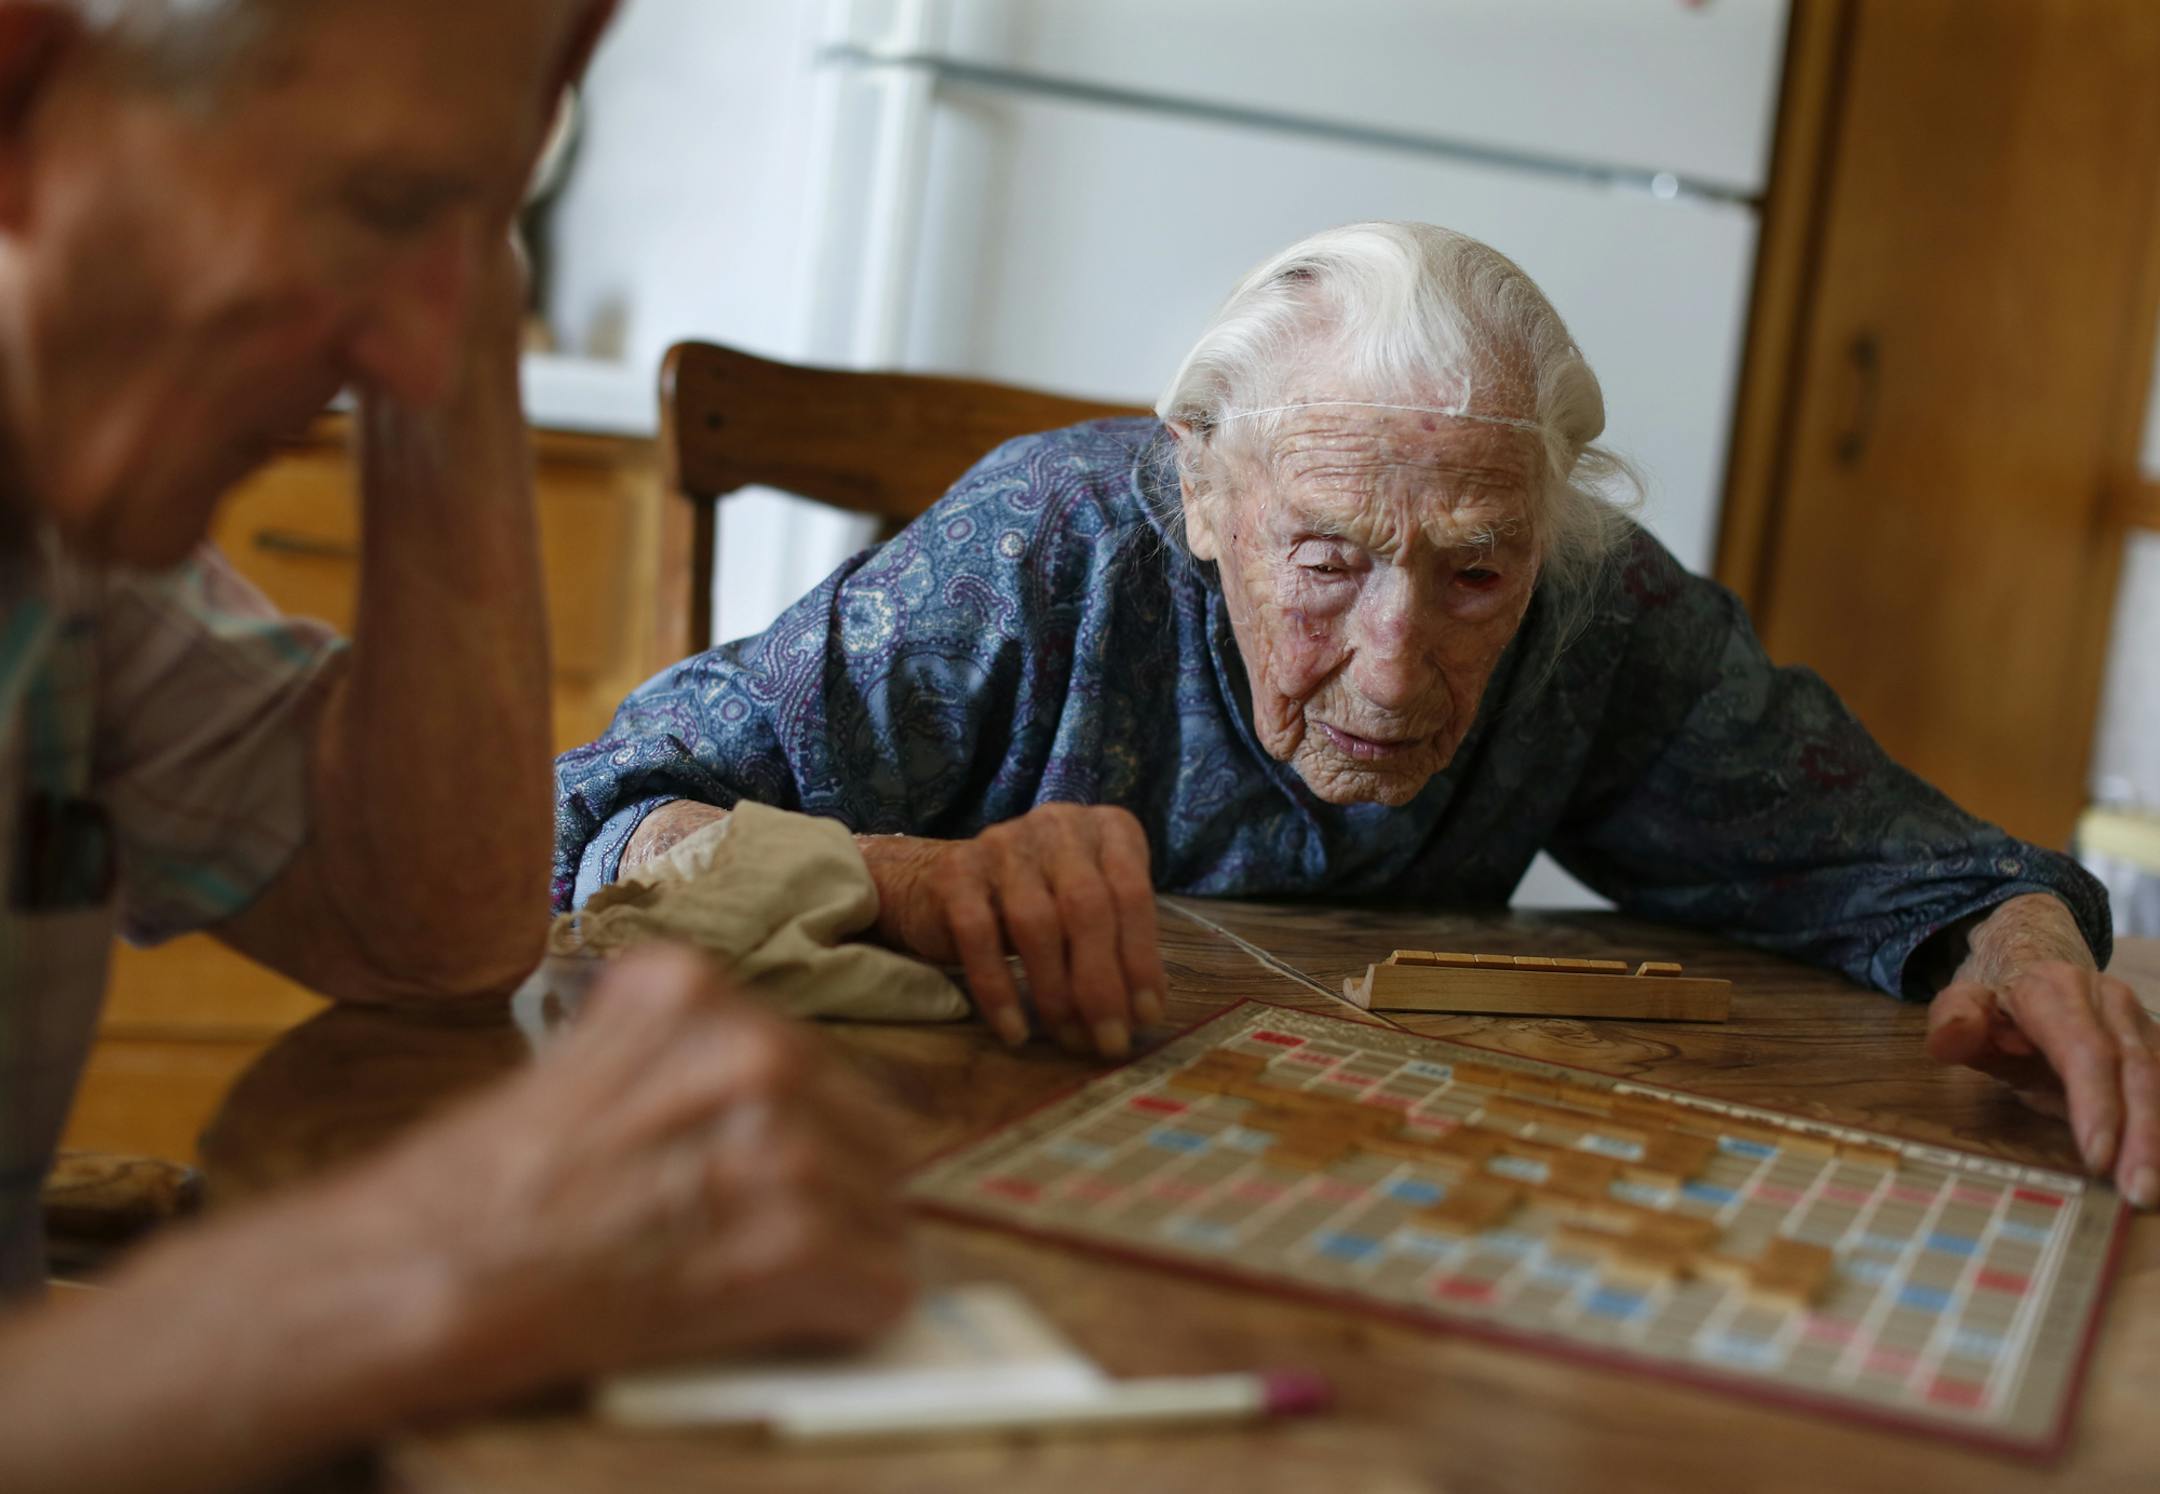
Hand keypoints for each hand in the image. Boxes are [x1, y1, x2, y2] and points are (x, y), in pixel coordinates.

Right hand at [346, 944, 912, 1405]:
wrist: (420, 1276)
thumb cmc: (477, 1187)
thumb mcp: (579, 1059)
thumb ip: (675, 1059)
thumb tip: (768, 1100)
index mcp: (695, 991)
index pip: (810, 1058)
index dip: (799, 1125)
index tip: (765, 1172)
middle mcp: (752, 1048)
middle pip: (868, 1127)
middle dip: (835, 1187)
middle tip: (767, 1240)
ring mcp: (782, 1144)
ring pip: (883, 1210)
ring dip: (838, 1255)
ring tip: (764, 1284)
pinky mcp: (796, 1242)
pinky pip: (879, 1285)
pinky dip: (845, 1315)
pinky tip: (789, 1320)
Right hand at [859, 804, 1167, 1056]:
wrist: (943, 882)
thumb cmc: (1038, 900)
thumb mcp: (1090, 907)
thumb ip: (1119, 943)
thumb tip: (1142, 1012)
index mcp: (1105, 829)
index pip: (1132, 893)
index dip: (1142, 959)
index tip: (1147, 1016)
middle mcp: (1058, 825)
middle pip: (1087, 907)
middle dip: (1102, 983)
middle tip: (1110, 1040)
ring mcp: (1003, 844)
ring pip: (1036, 923)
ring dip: (1056, 992)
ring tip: (1069, 1038)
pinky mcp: (957, 873)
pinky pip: (978, 937)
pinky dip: (999, 991)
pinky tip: (1015, 1030)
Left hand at [1923, 896, 2157, 1208]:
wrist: (2035, 960)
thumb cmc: (1998, 998)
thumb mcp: (1962, 1001)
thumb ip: (1954, 1019)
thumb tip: (1953, 1036)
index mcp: (2059, 989)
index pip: (2086, 1051)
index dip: (2096, 1105)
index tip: (2096, 1157)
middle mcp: (2112, 1003)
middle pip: (2137, 1072)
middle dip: (2143, 1136)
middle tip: (2138, 1191)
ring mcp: (2142, 1025)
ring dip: (2159, 1140)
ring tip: (2150, 1191)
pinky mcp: (2157, 1047)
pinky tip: (2157, 1166)